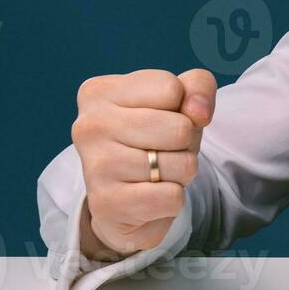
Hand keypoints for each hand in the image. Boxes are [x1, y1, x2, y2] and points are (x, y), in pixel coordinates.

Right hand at [70, 68, 216, 259]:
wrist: (127, 200)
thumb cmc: (155, 140)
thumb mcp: (179, 102)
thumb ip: (198, 85)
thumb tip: (199, 111)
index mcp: (99, 92)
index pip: (171, 89)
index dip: (182, 108)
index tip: (161, 120)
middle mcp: (89, 125)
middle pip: (180, 129)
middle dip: (185, 144)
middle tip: (162, 151)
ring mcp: (95, 166)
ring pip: (181, 165)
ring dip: (180, 173)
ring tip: (156, 173)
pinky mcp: (107, 204)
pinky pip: (172, 197)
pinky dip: (173, 199)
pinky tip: (150, 196)